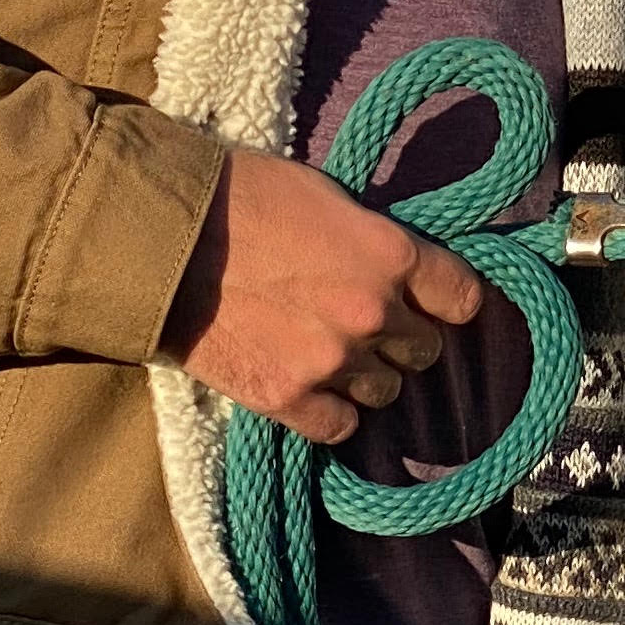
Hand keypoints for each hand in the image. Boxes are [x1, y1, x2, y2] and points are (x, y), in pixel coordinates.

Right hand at [159, 147, 486, 446]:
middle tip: (368, 324)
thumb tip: (397, 267)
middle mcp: (374, 314)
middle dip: (403, 339)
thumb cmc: (242, 198)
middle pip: (426, 350)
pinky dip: (330, 411)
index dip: (449, 300)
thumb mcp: (327, 198)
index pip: (463, 298)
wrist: (161, 239)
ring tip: (332, 354)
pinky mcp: (286, 397)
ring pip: (385, 391)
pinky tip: (310, 389)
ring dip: (367, 376)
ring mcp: (331, 360)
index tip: (434, 302)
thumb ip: (373, 241)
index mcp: (392, 255)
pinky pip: (339, 426)